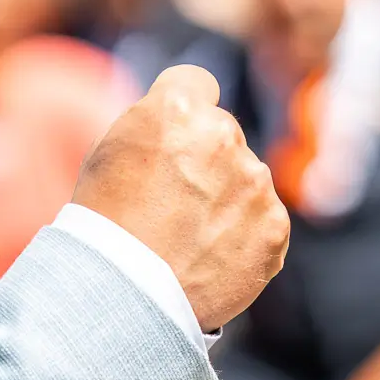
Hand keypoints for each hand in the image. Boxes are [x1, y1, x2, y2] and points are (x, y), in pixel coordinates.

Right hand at [74, 66, 288, 330]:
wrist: (123, 297)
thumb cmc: (104, 224)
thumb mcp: (110, 151)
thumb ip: (156, 124)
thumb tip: (185, 118)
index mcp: (178, 108)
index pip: (196, 83)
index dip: (183, 110)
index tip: (175, 135)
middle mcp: (224, 136)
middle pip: (222, 133)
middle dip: (206, 159)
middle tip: (173, 202)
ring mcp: (255, 183)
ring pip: (246, 178)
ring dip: (227, 198)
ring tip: (188, 237)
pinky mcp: (275, 226)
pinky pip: (264, 220)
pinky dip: (245, 236)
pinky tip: (211, 256)